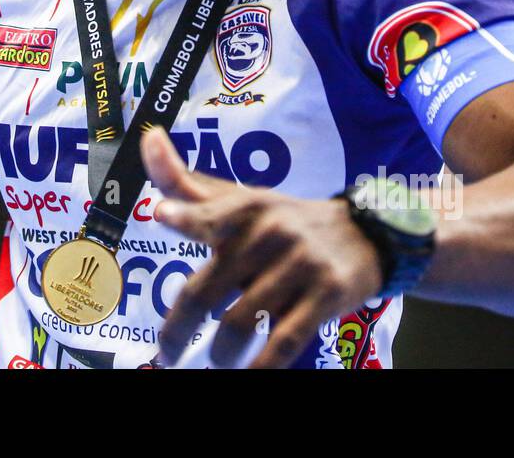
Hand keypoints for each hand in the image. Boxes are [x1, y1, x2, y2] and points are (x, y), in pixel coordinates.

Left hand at [142, 126, 383, 367]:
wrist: (365, 235)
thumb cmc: (283, 222)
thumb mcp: (241, 200)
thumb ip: (186, 183)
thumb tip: (148, 137)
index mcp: (245, 208)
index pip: (209, 212)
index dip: (185, 214)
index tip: (161, 215)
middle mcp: (270, 232)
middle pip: (208, 288)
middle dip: (178, 328)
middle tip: (166, 353)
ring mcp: (299, 263)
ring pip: (241, 322)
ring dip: (220, 354)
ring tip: (214, 363)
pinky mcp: (325, 294)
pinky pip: (284, 340)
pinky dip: (262, 366)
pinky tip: (249, 375)